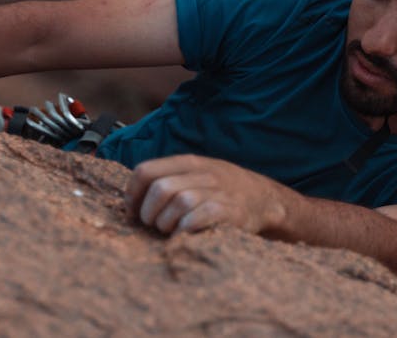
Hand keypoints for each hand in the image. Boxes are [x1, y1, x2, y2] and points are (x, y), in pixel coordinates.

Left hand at [124, 154, 289, 235]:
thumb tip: (131, 199)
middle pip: (160, 188)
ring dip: (166, 222)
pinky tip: (184, 234)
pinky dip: (185, 229)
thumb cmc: (223, 190)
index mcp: (189, 162)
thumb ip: (169, 178)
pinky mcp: (229, 211)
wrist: (265, 199)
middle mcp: (202, 173)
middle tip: (153, 224)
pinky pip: (197, 218)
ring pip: (178, 202)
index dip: (132, 194)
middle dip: (148, 212)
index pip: (146, 170)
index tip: (132, 210)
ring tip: (169, 229)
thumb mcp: (198, 174)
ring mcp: (217, 191)